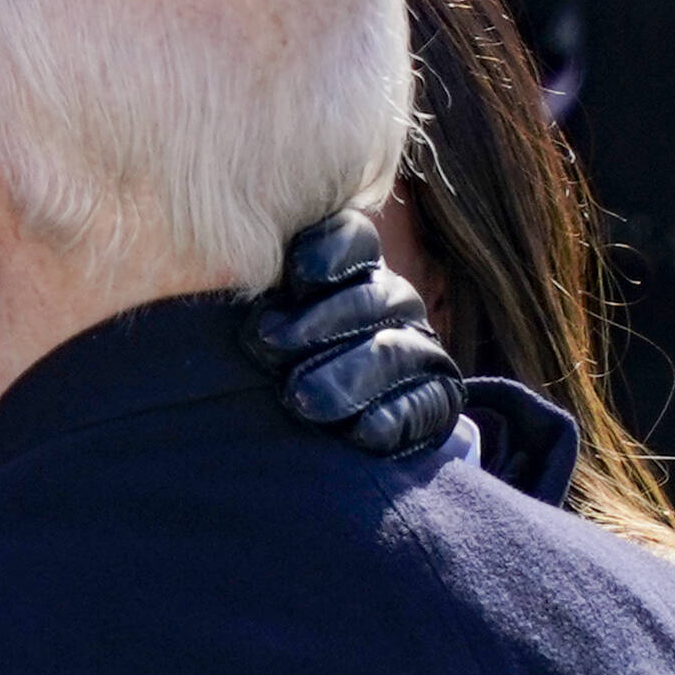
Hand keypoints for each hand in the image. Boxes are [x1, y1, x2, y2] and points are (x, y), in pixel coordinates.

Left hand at [245, 212, 461, 455]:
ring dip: (349, 374)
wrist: (324, 434)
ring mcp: (419, 350)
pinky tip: (363, 431)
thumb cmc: (275, 366)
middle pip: (370, 298)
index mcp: (354, 270)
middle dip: (319, 321)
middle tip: (268, 344)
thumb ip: (262, 305)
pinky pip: (424, 404)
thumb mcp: (266, 326)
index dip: (329, 252)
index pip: (353, 241)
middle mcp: (392, 302)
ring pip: (394, 351)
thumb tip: (238, 304)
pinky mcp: (436, 400)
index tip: (295, 275)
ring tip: (300, 397)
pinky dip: (393, 418)